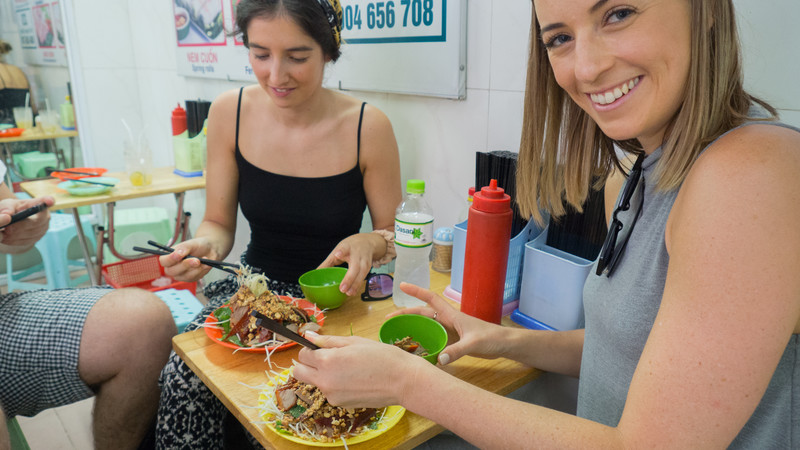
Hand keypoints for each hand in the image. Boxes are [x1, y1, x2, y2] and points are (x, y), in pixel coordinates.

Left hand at [0, 196, 54, 249]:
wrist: (12, 221)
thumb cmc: (11, 209)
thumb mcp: (6, 205)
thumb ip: (6, 207)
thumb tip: (7, 214)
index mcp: (38, 204)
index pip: (45, 202)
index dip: (48, 201)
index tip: (49, 201)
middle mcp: (45, 216)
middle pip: (36, 223)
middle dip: (20, 226)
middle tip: (6, 227)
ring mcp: (43, 228)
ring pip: (30, 234)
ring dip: (16, 234)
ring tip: (5, 231)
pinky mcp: (37, 238)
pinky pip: (26, 241)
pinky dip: (14, 240)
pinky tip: (6, 237)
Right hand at [158, 237, 215, 281]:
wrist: (209, 250)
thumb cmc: (197, 246)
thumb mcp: (191, 243)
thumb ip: (184, 247)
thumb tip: (178, 253)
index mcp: (169, 257)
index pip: (164, 261)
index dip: (170, 259)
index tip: (179, 255)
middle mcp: (173, 267)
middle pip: (172, 271)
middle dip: (185, 265)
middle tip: (196, 260)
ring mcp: (181, 275)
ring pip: (186, 276)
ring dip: (196, 269)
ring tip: (204, 260)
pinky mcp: (191, 278)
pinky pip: (195, 278)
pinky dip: (202, 271)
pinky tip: (206, 265)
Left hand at [293, 332, 429, 408]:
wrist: (402, 380)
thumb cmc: (382, 356)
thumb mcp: (354, 342)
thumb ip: (328, 340)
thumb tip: (308, 336)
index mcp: (327, 360)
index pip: (303, 354)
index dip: (311, 349)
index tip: (321, 347)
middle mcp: (325, 380)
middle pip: (299, 372)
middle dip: (307, 364)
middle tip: (325, 359)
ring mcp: (331, 395)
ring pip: (314, 383)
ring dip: (322, 375)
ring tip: (346, 369)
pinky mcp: (340, 404)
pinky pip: (329, 392)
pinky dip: (335, 386)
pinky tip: (354, 380)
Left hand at [317, 233, 382, 295]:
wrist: (368, 242)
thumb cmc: (351, 247)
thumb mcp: (339, 249)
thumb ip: (328, 262)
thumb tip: (316, 273)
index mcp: (348, 247)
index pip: (345, 248)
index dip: (342, 251)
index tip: (337, 255)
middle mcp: (358, 254)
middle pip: (356, 266)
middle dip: (349, 278)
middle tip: (342, 288)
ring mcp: (365, 260)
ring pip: (362, 273)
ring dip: (355, 284)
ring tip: (348, 293)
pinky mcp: (369, 267)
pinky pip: (363, 277)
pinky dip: (358, 285)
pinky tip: (352, 291)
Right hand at [393, 282, 508, 364]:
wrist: (504, 345)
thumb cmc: (492, 338)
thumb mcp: (473, 343)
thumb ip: (457, 351)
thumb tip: (438, 359)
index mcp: (452, 315)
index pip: (430, 299)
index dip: (416, 291)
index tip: (402, 285)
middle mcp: (448, 321)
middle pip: (422, 315)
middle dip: (405, 315)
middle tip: (389, 321)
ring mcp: (450, 331)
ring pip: (426, 328)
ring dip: (413, 329)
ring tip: (397, 336)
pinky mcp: (453, 342)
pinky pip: (434, 340)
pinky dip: (424, 344)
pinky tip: (416, 352)